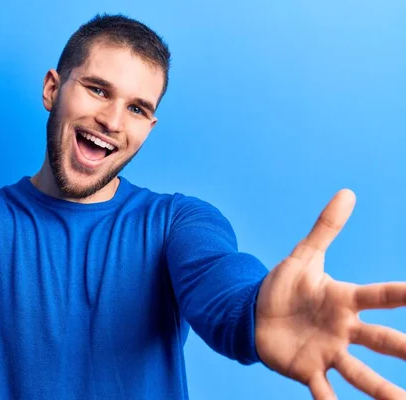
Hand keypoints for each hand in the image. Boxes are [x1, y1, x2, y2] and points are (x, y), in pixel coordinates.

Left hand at [255, 189, 405, 398]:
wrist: (255, 312)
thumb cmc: (285, 286)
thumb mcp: (304, 255)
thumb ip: (325, 228)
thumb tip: (348, 192)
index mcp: (344, 300)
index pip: (381, 296)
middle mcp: (344, 329)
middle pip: (382, 340)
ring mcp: (328, 352)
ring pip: (362, 374)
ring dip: (384, 391)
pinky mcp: (307, 370)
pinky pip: (323, 392)